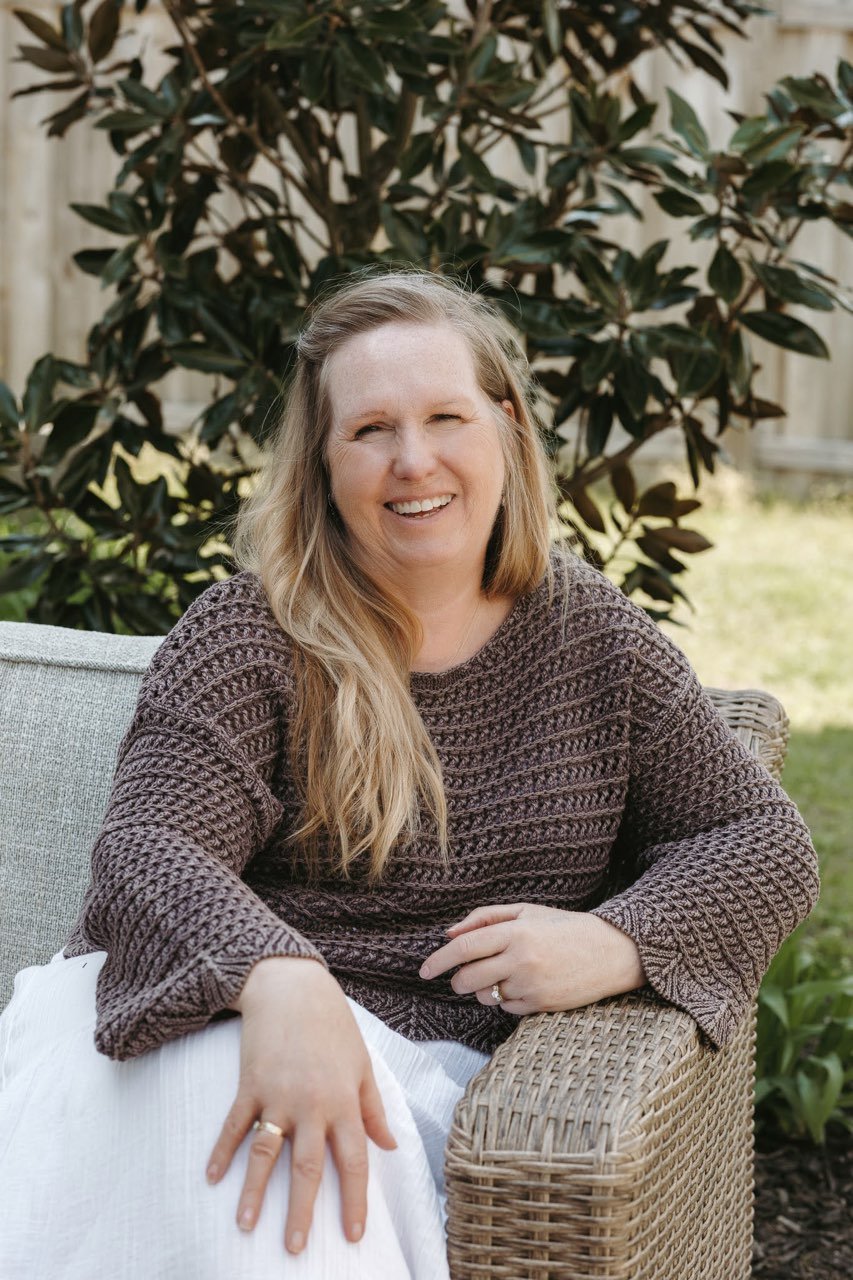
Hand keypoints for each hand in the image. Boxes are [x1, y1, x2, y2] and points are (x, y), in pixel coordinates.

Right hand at [206, 957, 396, 1254]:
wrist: (293, 986)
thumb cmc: (334, 1025)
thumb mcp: (362, 1063)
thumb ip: (373, 1108)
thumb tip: (389, 1145)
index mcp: (344, 1100)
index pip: (354, 1160)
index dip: (355, 1200)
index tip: (354, 1235)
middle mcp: (311, 1103)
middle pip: (307, 1168)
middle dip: (302, 1212)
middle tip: (295, 1250)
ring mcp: (277, 1095)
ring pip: (266, 1154)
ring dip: (255, 1192)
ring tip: (247, 1226)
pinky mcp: (249, 1084)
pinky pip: (234, 1124)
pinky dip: (222, 1151)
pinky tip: (212, 1177)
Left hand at [419, 903, 644, 1013]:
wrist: (611, 951)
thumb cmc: (565, 927)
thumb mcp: (526, 912)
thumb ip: (485, 918)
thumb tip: (449, 934)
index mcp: (516, 932)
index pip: (464, 948)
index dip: (438, 960)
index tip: (424, 970)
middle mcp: (521, 960)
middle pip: (467, 978)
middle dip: (456, 980)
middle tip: (458, 977)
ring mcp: (531, 985)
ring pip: (484, 996)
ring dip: (481, 989)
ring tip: (501, 975)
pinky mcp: (541, 1005)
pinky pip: (506, 1008)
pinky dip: (505, 999)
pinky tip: (523, 985)